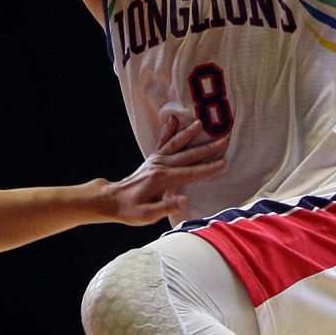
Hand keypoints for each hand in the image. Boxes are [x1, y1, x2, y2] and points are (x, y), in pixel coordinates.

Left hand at [100, 119, 226, 225]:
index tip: (223, 163)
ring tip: (201, 123)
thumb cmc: (130, 210)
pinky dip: (168, 130)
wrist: (112, 199)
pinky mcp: (152, 159)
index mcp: (161, 180)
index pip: (190, 173)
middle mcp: (159, 166)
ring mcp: (155, 160)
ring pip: (175, 144)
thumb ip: (166, 207)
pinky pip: (162, 142)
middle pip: (187, 156)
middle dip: (206, 149)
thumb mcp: (146, 215)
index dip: (208, 169)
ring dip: (189, 133)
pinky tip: (173, 119)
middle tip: (223, 141)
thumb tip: (185, 200)